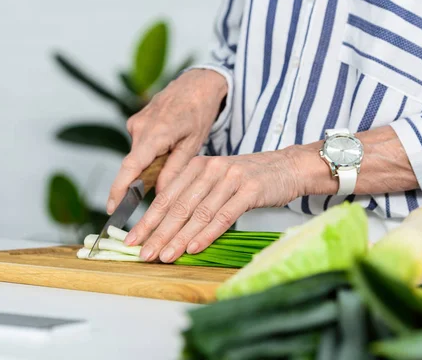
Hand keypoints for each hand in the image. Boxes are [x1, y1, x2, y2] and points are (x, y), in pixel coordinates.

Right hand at [106, 69, 226, 213]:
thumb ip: (175, 170)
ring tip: (173, 155)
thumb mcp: (193, 144)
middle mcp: (140, 127)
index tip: (112, 208)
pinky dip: (150, 152)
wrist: (196, 84)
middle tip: (158, 188)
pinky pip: (140, 145)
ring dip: (150, 164)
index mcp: (155, 133)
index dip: (119, 189)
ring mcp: (136, 122)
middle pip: (133, 165)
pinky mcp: (137, 121)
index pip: (131, 167)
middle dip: (140, 181)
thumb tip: (161, 196)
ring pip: (138, 155)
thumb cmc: (198, 112)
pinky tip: (168, 146)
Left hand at [123, 150, 303, 262]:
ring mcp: (229, 178)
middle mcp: (210, 169)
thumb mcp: (217, 180)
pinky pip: (223, 216)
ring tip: (164, 256)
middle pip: (178, 206)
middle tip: (143, 253)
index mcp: (197, 165)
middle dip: (157, 233)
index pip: (166, 196)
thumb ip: (195, 196)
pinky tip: (193, 248)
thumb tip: (169, 228)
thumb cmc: (250, 178)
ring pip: (198, 213)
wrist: (289, 167)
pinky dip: (206, 234)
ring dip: (178, 238)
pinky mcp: (249, 190)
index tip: (132, 240)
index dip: (148, 220)